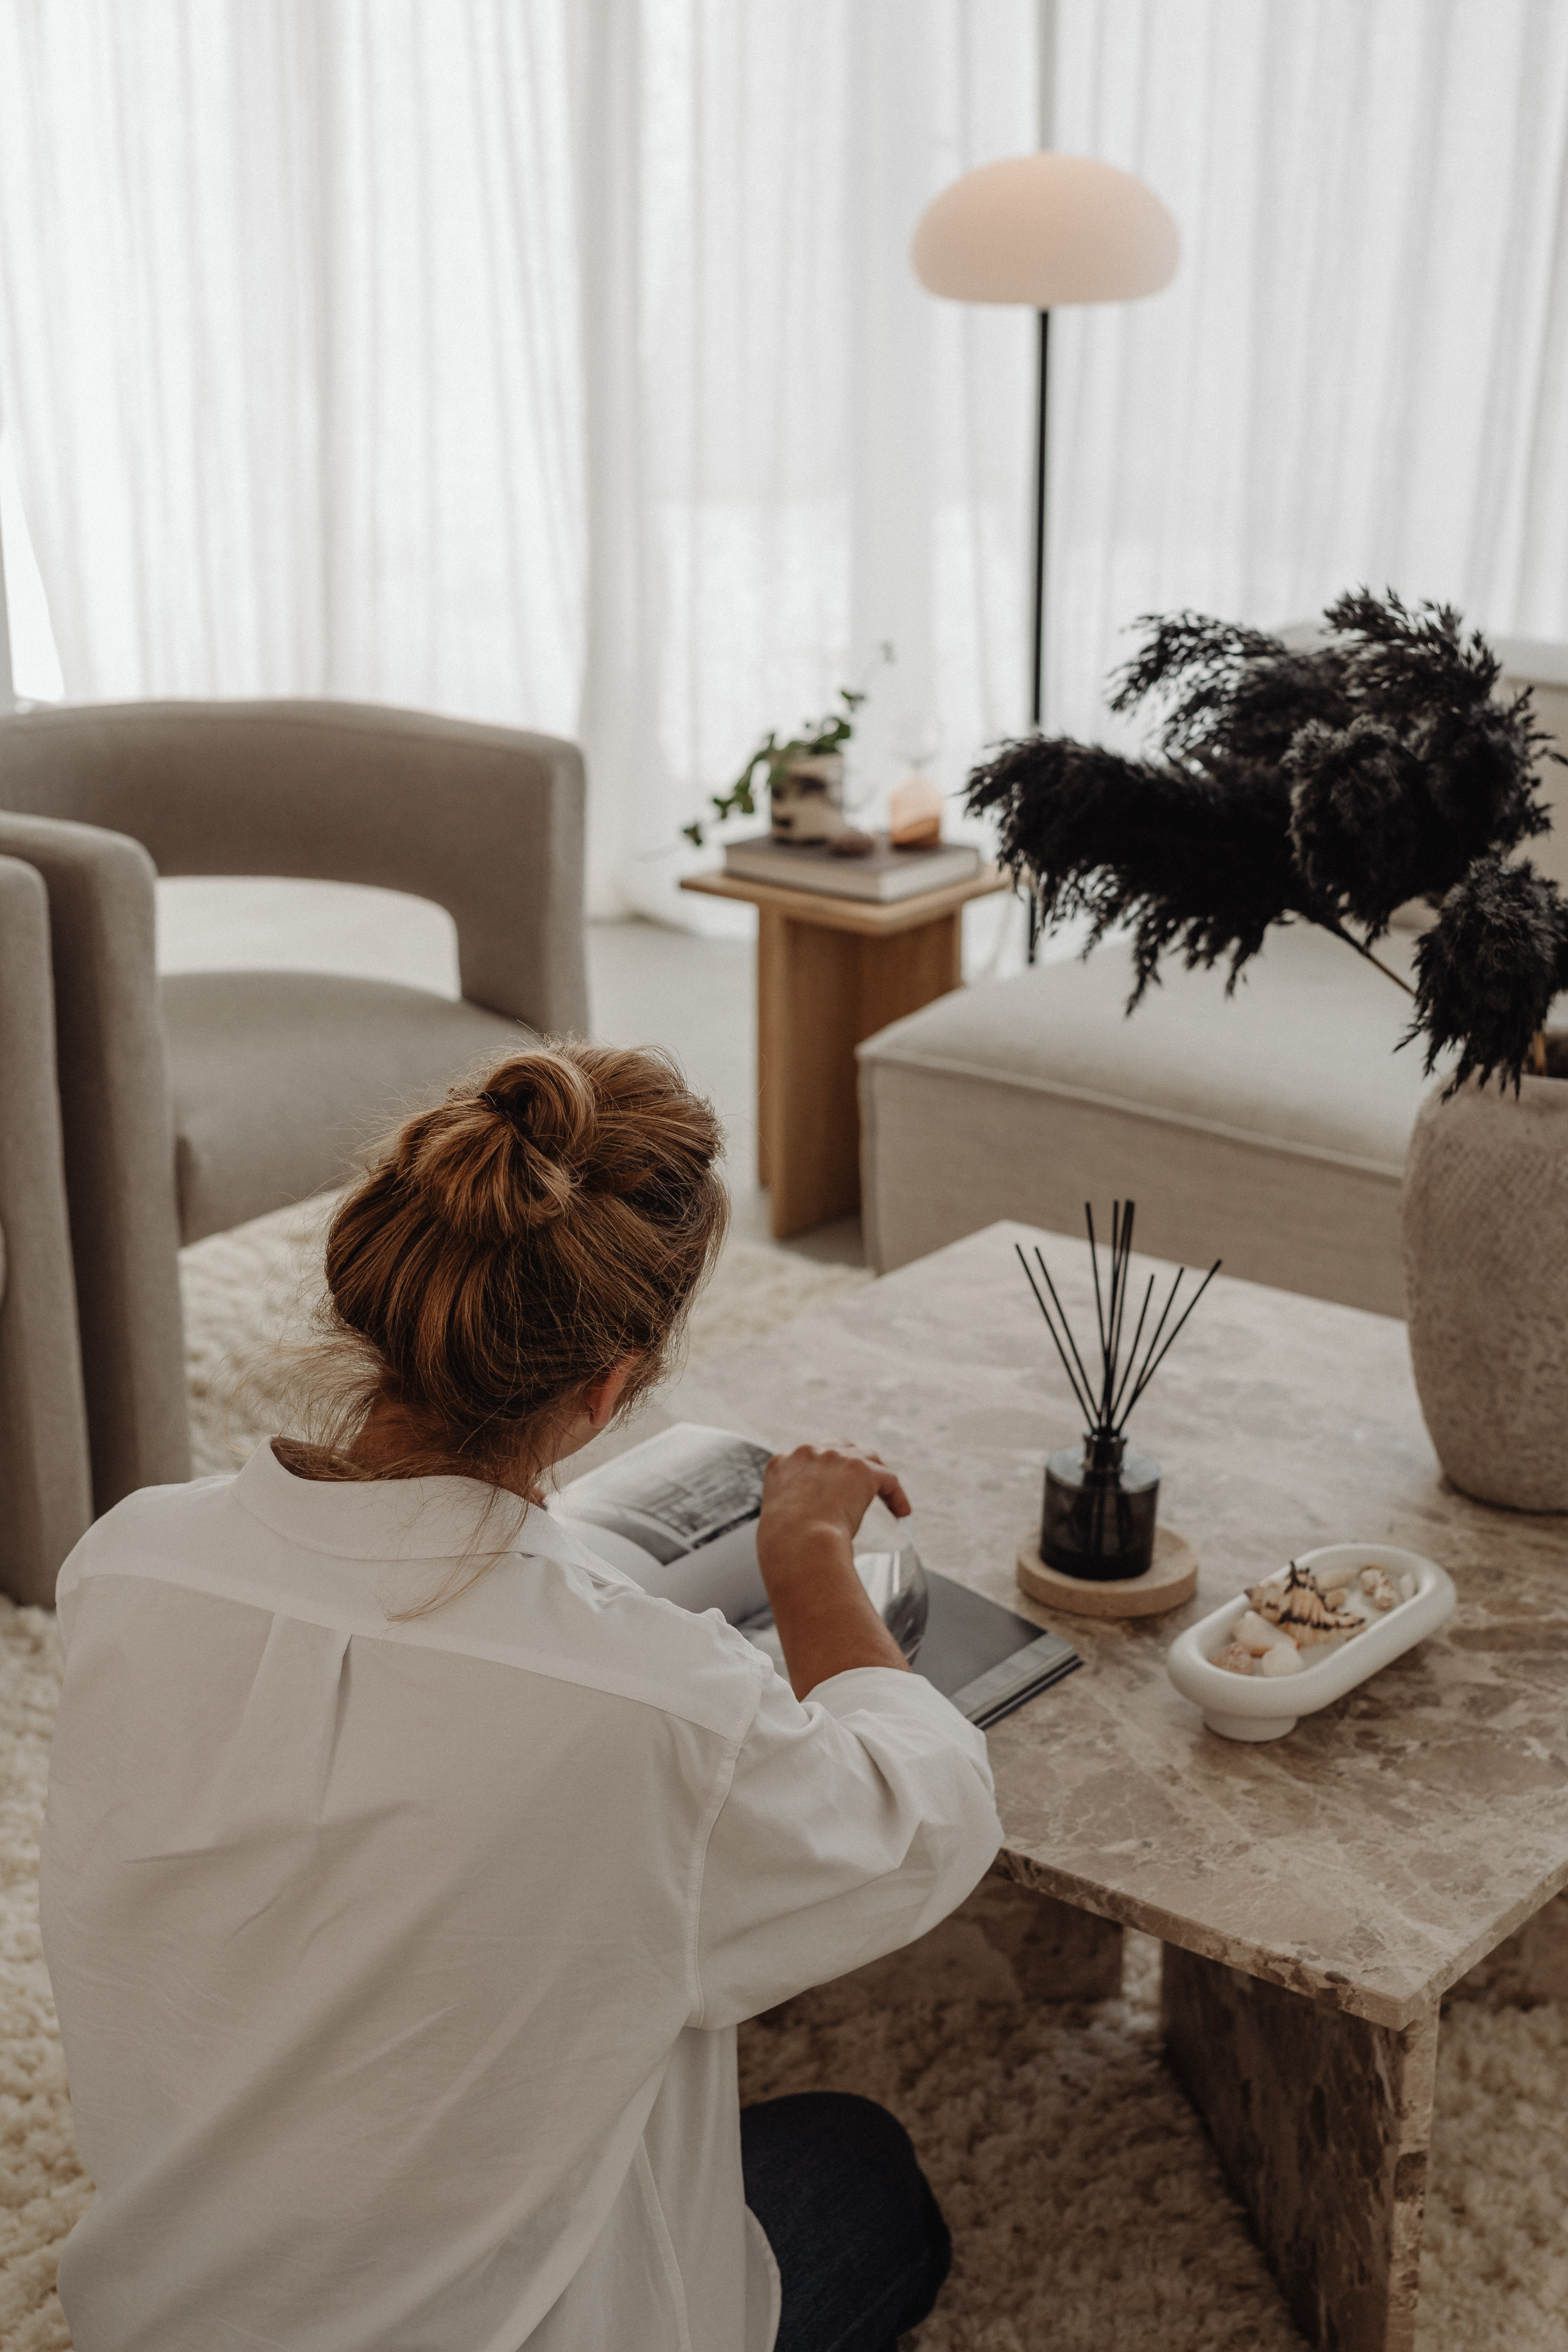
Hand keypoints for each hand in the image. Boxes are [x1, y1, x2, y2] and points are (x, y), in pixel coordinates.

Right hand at [756, 1444, 912, 1697]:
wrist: (798, 1546)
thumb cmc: (783, 1548)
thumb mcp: (776, 1524)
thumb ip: (787, 1516)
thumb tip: (795, 1540)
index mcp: (780, 1464)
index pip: (807, 1456)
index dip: (825, 1470)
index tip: (834, 1486)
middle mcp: (807, 1454)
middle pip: (839, 1449)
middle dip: (853, 1464)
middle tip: (865, 1485)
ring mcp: (834, 1458)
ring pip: (866, 1458)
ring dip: (877, 1476)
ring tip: (888, 1498)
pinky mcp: (860, 1469)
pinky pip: (886, 1478)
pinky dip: (896, 1495)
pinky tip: (902, 1511)